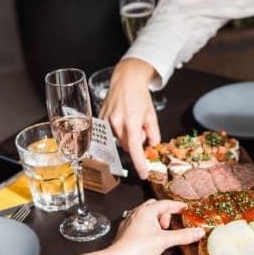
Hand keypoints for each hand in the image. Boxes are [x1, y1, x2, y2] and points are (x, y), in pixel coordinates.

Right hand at [101, 59, 161, 178]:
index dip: (139, 163)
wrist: (126, 80)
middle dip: (135, 142)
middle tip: (140, 128)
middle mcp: (116, 122)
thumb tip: (151, 147)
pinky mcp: (100, 119)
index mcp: (131, 121)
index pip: (135, 148)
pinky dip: (118, 131)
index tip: (143, 174)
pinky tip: (122, 118)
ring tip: (130, 120)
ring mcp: (106, 120)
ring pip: (119, 140)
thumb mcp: (151, 115)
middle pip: (127, 146)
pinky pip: (110, 134)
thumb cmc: (140, 96)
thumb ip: (153, 134)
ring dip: (126, 136)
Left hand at [106, 199, 204, 254]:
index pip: (165, 203)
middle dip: (165, 213)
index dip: (177, 206)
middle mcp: (137, 213)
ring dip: (156, 220)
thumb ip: (183, 236)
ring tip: (161, 231)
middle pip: (155, 206)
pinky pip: (140, 223)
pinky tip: (150, 236)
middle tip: (169, 225)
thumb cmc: (137, 247)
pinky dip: (148, 226)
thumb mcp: (165, 241)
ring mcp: (130, 222)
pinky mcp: (127, 231)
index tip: (185, 209)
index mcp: (146, 211)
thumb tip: (198, 232)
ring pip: (146, 214)